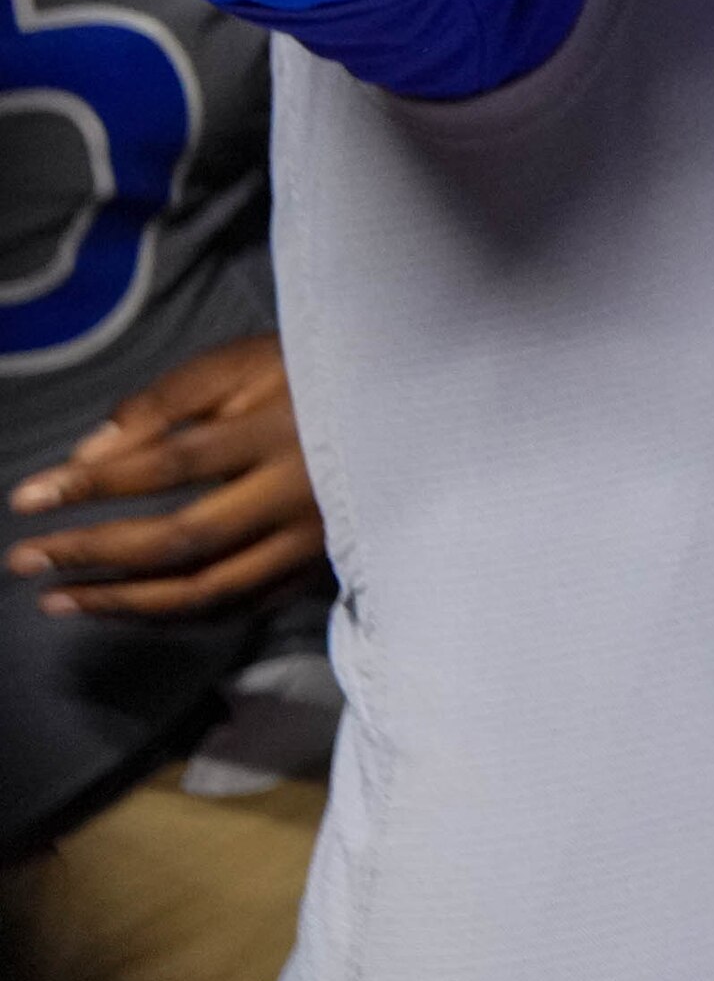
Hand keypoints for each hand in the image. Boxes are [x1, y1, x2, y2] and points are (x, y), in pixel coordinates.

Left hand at [5, 332, 321, 616]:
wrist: (408, 407)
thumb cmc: (313, 374)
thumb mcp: (243, 363)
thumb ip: (165, 401)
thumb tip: (87, 457)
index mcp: (280, 432)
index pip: (171, 464)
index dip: (94, 485)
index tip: (26, 498)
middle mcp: (298, 495)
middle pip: (183, 540)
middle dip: (94, 554)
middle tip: (24, 559)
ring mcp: (311, 542)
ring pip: (207, 590)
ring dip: (123, 602)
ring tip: (58, 599)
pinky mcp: (316, 570)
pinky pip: (236, 608)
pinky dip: (174, 617)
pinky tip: (126, 609)